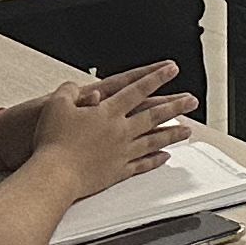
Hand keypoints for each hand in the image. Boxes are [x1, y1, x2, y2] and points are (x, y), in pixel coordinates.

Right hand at [25, 68, 200, 193]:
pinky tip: (165, 157)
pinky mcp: (118, 171)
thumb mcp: (56, 105)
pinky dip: (155, 160)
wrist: (54, 174)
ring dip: (173, 134)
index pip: (137, 89)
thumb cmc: (52, 141)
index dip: (155, 78)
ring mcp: (122, 152)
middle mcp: (120, 130)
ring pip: (154, 140)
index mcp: (107, 111)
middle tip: (192, 100)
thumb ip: (68, 92)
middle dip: (175, 105)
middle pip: (154, 115)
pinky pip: (142, 165)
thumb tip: (74, 87)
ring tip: (187, 130)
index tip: (171, 70)